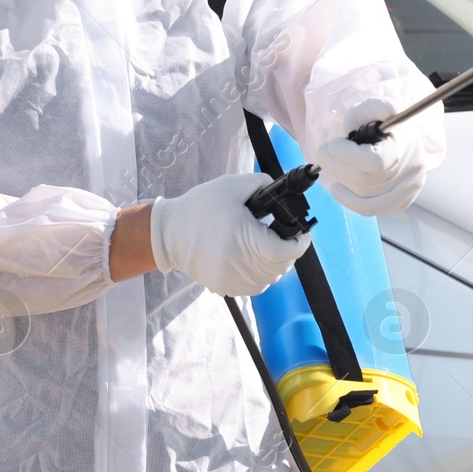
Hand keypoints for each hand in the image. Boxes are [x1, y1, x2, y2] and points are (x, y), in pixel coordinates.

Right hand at [150, 173, 309, 296]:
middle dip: (288, 252)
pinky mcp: (224, 287)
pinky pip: (255, 287)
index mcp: (243, 236)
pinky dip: (261, 275)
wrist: (169, 233)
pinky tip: (253, 259)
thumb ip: (261, 184)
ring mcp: (231, 279)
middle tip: (285, 237)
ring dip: (275, 265)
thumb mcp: (232, 186)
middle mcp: (239, 262)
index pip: (285, 251)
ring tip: (268, 247)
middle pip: (280, 266)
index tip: (303, 234)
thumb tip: (281, 190)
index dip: (300, 244)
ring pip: (270, 279)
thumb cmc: (199, 208)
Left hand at [317, 99, 427, 215]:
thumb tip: (388, 110)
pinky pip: (370, 210)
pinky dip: (349, 201)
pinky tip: (338, 188)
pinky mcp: (400, 202)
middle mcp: (410, 173)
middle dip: (335, 166)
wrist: (400, 141)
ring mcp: (406, 192)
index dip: (346, 155)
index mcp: (405, 147)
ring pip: (364, 198)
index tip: (333, 143)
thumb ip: (377, 107)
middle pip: (364, 182)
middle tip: (324, 153)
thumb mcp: (376, 109)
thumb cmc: (383, 125)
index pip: (374, 162)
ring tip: (330, 167)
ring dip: (339, 182)